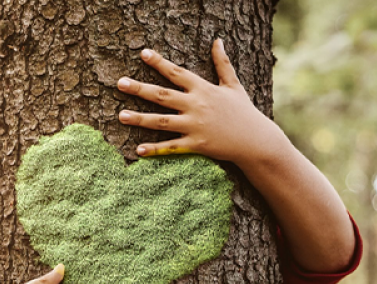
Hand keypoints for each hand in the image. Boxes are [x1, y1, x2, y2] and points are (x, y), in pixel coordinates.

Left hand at [116, 39, 286, 167]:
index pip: (177, 72)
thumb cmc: (244, 112)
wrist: (256, 140)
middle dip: (140, 88)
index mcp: (203, 89)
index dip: (159, 63)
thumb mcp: (233, 85)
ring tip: (120, 115)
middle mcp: (197, 105)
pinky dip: (155, 149)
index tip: (143, 53)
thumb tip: (218, 40)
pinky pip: (172, 147)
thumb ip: (222, 63)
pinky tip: (138, 150)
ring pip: (162, 122)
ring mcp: (195, 126)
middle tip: (120, 83)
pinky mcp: (197, 145)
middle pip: (162, 95)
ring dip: (140, 118)